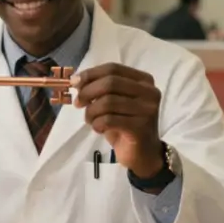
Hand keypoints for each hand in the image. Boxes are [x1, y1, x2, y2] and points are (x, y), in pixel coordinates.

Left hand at [72, 63, 164, 178]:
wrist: (143, 154)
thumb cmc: (125, 125)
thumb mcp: (112, 103)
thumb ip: (100, 89)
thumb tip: (76, 80)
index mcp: (144, 80)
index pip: (113, 68)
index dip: (91, 74)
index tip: (74, 82)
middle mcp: (149, 92)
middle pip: (110, 82)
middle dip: (88, 91)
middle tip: (77, 103)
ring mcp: (147, 110)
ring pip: (108, 102)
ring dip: (91, 111)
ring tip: (90, 120)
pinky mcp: (141, 127)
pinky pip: (109, 120)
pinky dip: (97, 124)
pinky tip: (98, 129)